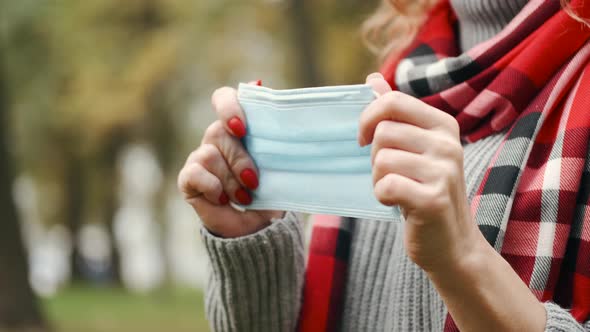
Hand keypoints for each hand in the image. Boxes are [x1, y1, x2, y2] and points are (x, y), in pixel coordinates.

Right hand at [178, 84, 283, 237]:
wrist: (256, 226)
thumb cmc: (270, 191)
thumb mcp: (279, 167)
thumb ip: (277, 144)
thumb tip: (288, 123)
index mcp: (238, 127)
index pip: (223, 98)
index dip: (229, 107)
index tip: (242, 128)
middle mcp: (216, 138)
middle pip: (219, 131)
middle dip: (240, 159)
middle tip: (254, 182)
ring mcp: (200, 157)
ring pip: (210, 155)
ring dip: (231, 181)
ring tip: (245, 198)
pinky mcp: (188, 178)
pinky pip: (196, 174)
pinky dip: (213, 188)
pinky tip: (222, 199)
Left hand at [359, 73, 483, 272]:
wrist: (452, 243)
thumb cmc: (426, 190)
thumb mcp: (416, 147)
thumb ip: (396, 112)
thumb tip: (373, 79)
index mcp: (443, 125)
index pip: (393, 102)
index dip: (368, 118)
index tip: (366, 138)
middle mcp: (448, 144)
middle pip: (382, 132)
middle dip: (375, 156)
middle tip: (392, 174)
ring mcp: (443, 172)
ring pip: (381, 160)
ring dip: (378, 179)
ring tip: (398, 190)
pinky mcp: (432, 199)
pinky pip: (385, 186)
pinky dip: (382, 196)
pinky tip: (399, 203)